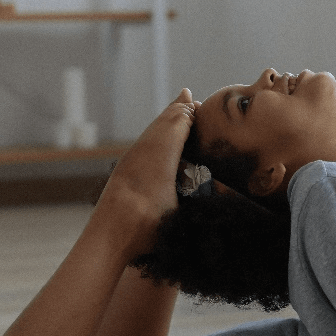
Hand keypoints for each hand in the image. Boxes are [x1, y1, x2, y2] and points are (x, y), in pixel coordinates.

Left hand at [95, 90, 197, 255]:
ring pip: (150, 133)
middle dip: (176, 110)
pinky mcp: (122, 172)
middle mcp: (144, 152)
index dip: (190, 113)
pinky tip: (157, 142)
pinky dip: (153, 136)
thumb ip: (202, 199)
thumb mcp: (181, 212)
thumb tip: (228, 194)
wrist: (107, 238)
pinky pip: (142, 145)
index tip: (200, 104)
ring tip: (175, 112)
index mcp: (161, 155)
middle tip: (187, 97)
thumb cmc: (147, 227)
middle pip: (162, 123)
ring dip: (163, 122)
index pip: (179, 125)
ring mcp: (130, 161)